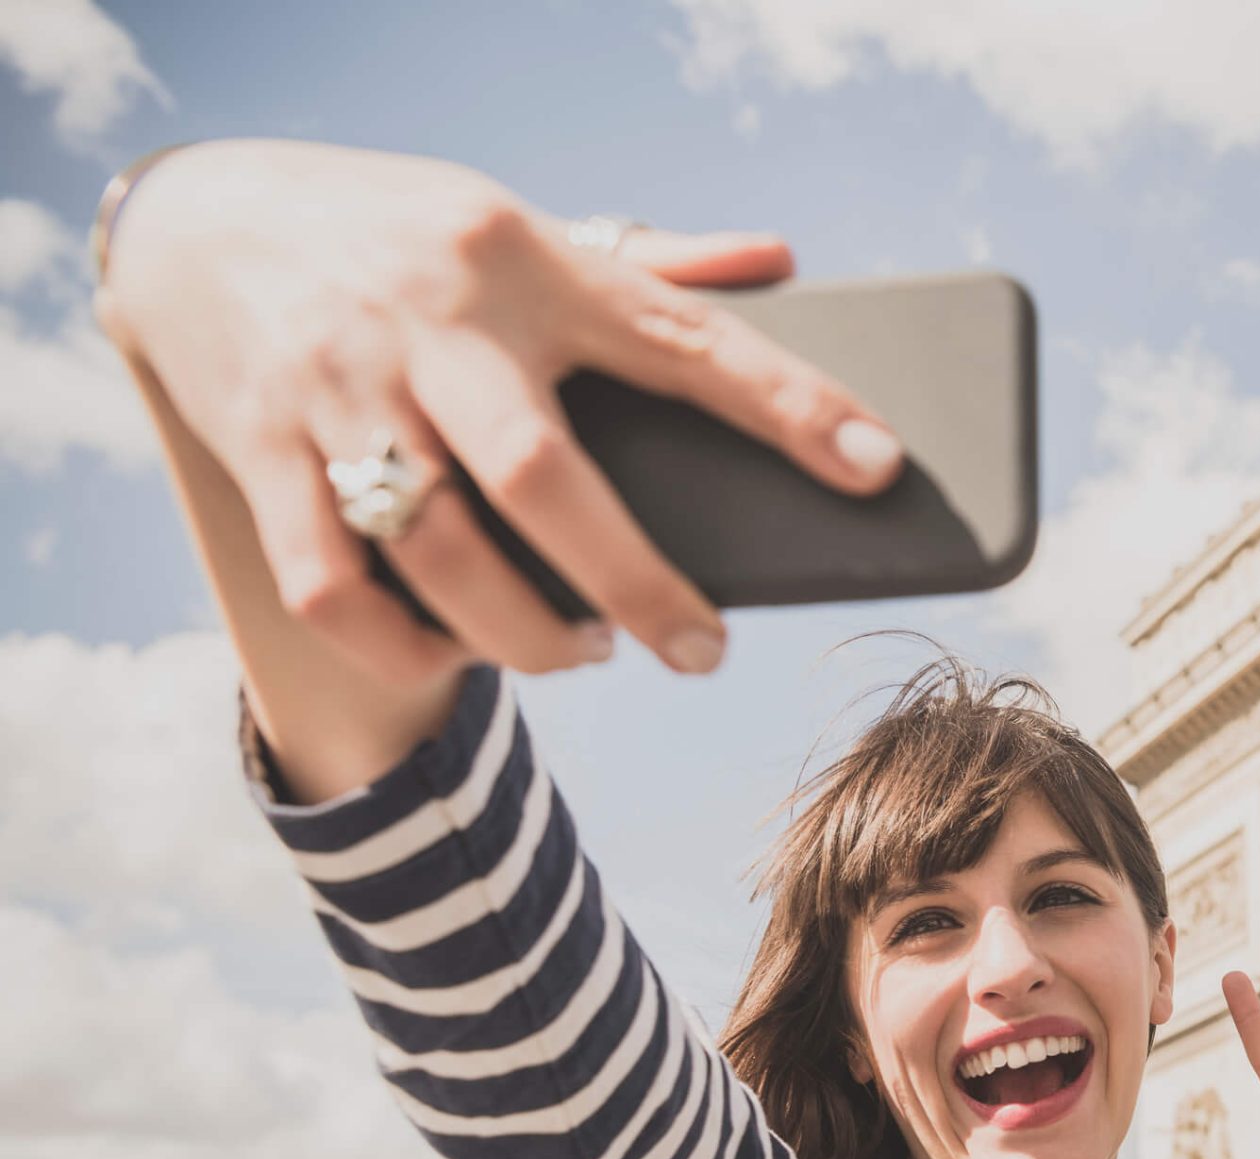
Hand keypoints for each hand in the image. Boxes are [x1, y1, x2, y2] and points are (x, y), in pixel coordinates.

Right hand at [93, 138, 903, 683]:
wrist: (197, 219)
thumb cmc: (407, 241)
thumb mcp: (526, 227)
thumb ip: (651, 262)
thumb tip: (782, 264)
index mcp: (526, 261)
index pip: (682, 338)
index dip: (787, 405)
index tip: (876, 465)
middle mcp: (432, 323)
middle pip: (545, 478)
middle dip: (638, 583)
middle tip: (705, 650)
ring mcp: (337, 390)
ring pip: (441, 552)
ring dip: (527, 634)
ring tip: (588, 650)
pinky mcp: (260, 451)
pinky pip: (338, 587)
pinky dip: (410, 646)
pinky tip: (463, 652)